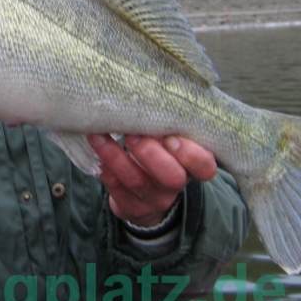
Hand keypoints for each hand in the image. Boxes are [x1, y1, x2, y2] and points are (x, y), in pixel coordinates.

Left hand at [88, 134, 216, 227]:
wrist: (149, 191)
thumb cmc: (161, 152)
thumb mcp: (171, 138)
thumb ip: (167, 124)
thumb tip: (148, 93)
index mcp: (193, 167)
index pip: (204, 166)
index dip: (189, 154)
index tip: (170, 136)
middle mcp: (176, 186)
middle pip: (171, 177)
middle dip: (149, 154)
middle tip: (131, 135)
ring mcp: (154, 199)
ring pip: (136, 181)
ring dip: (115, 156)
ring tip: (99, 135)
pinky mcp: (132, 207)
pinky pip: (117, 189)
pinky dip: (105, 168)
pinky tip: (96, 149)